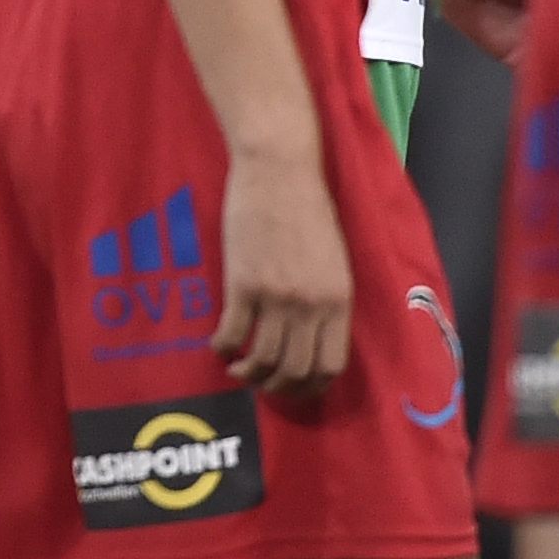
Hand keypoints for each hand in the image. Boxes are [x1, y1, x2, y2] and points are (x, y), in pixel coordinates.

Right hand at [213, 146, 352, 394]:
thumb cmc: (307, 208)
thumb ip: (326, 298)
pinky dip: (223, 347)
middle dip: (278, 387)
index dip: (312, 386)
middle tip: (264, 385)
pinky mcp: (242, 283)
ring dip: (249, 373)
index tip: (295, 386)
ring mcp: (276, 296)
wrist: (279, 171)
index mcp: (339, 300)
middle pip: (296, 369)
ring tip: (239, 370)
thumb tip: (311, 334)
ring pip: (264, 358)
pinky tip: (219, 346)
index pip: (331, 365)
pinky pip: (232, 332)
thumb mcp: (333, 260)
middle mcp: (311, 306)